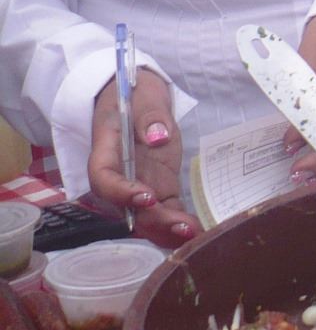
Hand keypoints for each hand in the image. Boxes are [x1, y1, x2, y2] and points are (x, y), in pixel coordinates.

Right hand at [90, 71, 198, 247]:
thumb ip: (151, 114)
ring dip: (166, 230)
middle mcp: (121, 174)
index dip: (121, 192)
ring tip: (194, 236)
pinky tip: (198, 233)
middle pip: (127, 205)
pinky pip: (166, 209)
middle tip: (182, 228)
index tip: (146, 195)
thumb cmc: (136, 93)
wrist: (139, 97)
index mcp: (107, 150)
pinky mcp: (160, 186)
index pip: (104, 178)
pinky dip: (178, 224)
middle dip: (154, 220)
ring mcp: (141, 182)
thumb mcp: (144, 94)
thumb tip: (158, 137)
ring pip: (146, 215)